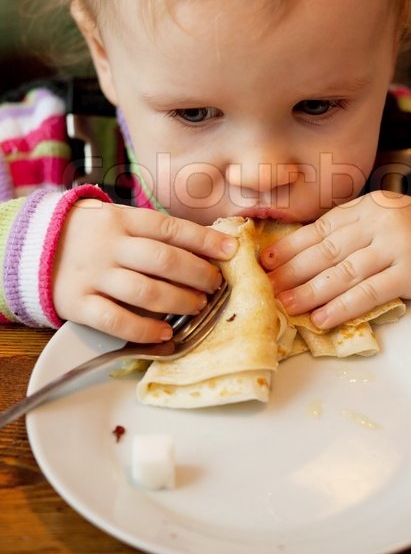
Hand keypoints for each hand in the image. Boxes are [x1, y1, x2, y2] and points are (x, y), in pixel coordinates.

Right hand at [52, 201, 236, 341]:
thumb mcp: (120, 221)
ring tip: (198, 306)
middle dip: (197, 274)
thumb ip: (155, 232)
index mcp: (123, 220)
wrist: (35, 246)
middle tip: (216, 285)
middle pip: (163, 260)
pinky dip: (144, 329)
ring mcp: (93, 275)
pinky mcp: (77, 304)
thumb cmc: (92, 235)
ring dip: (179, 301)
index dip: (204, 240)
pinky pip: (116, 320)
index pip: (170, 228)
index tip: (231, 250)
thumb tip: (207, 245)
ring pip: (144, 291)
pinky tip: (164, 333)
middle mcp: (110, 246)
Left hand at [261, 191, 410, 328]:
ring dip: (311, 291)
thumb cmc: (409, 232)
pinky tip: (322, 318)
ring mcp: (395, 246)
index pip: (320, 228)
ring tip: (286, 305)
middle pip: (327, 250)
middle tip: (266, 288)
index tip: (265, 261)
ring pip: (344, 272)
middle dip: (293, 271)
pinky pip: (370, 292)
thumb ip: (345, 231)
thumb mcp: (377, 219)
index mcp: (364, 207)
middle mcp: (377, 223)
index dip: (290, 246)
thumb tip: (296, 256)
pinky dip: (343, 306)